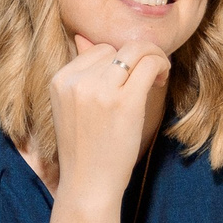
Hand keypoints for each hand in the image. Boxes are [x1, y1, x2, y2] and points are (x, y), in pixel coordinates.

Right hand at [49, 35, 169, 199]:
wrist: (88, 185)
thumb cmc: (85, 150)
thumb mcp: (73, 107)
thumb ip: (80, 73)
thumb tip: (84, 37)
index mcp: (60, 80)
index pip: (96, 50)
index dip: (117, 60)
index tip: (128, 76)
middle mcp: (77, 81)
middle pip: (115, 48)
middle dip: (136, 56)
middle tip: (149, 73)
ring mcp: (100, 90)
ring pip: (135, 50)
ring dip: (152, 56)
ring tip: (158, 74)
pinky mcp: (124, 102)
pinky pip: (149, 65)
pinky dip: (161, 65)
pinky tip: (162, 78)